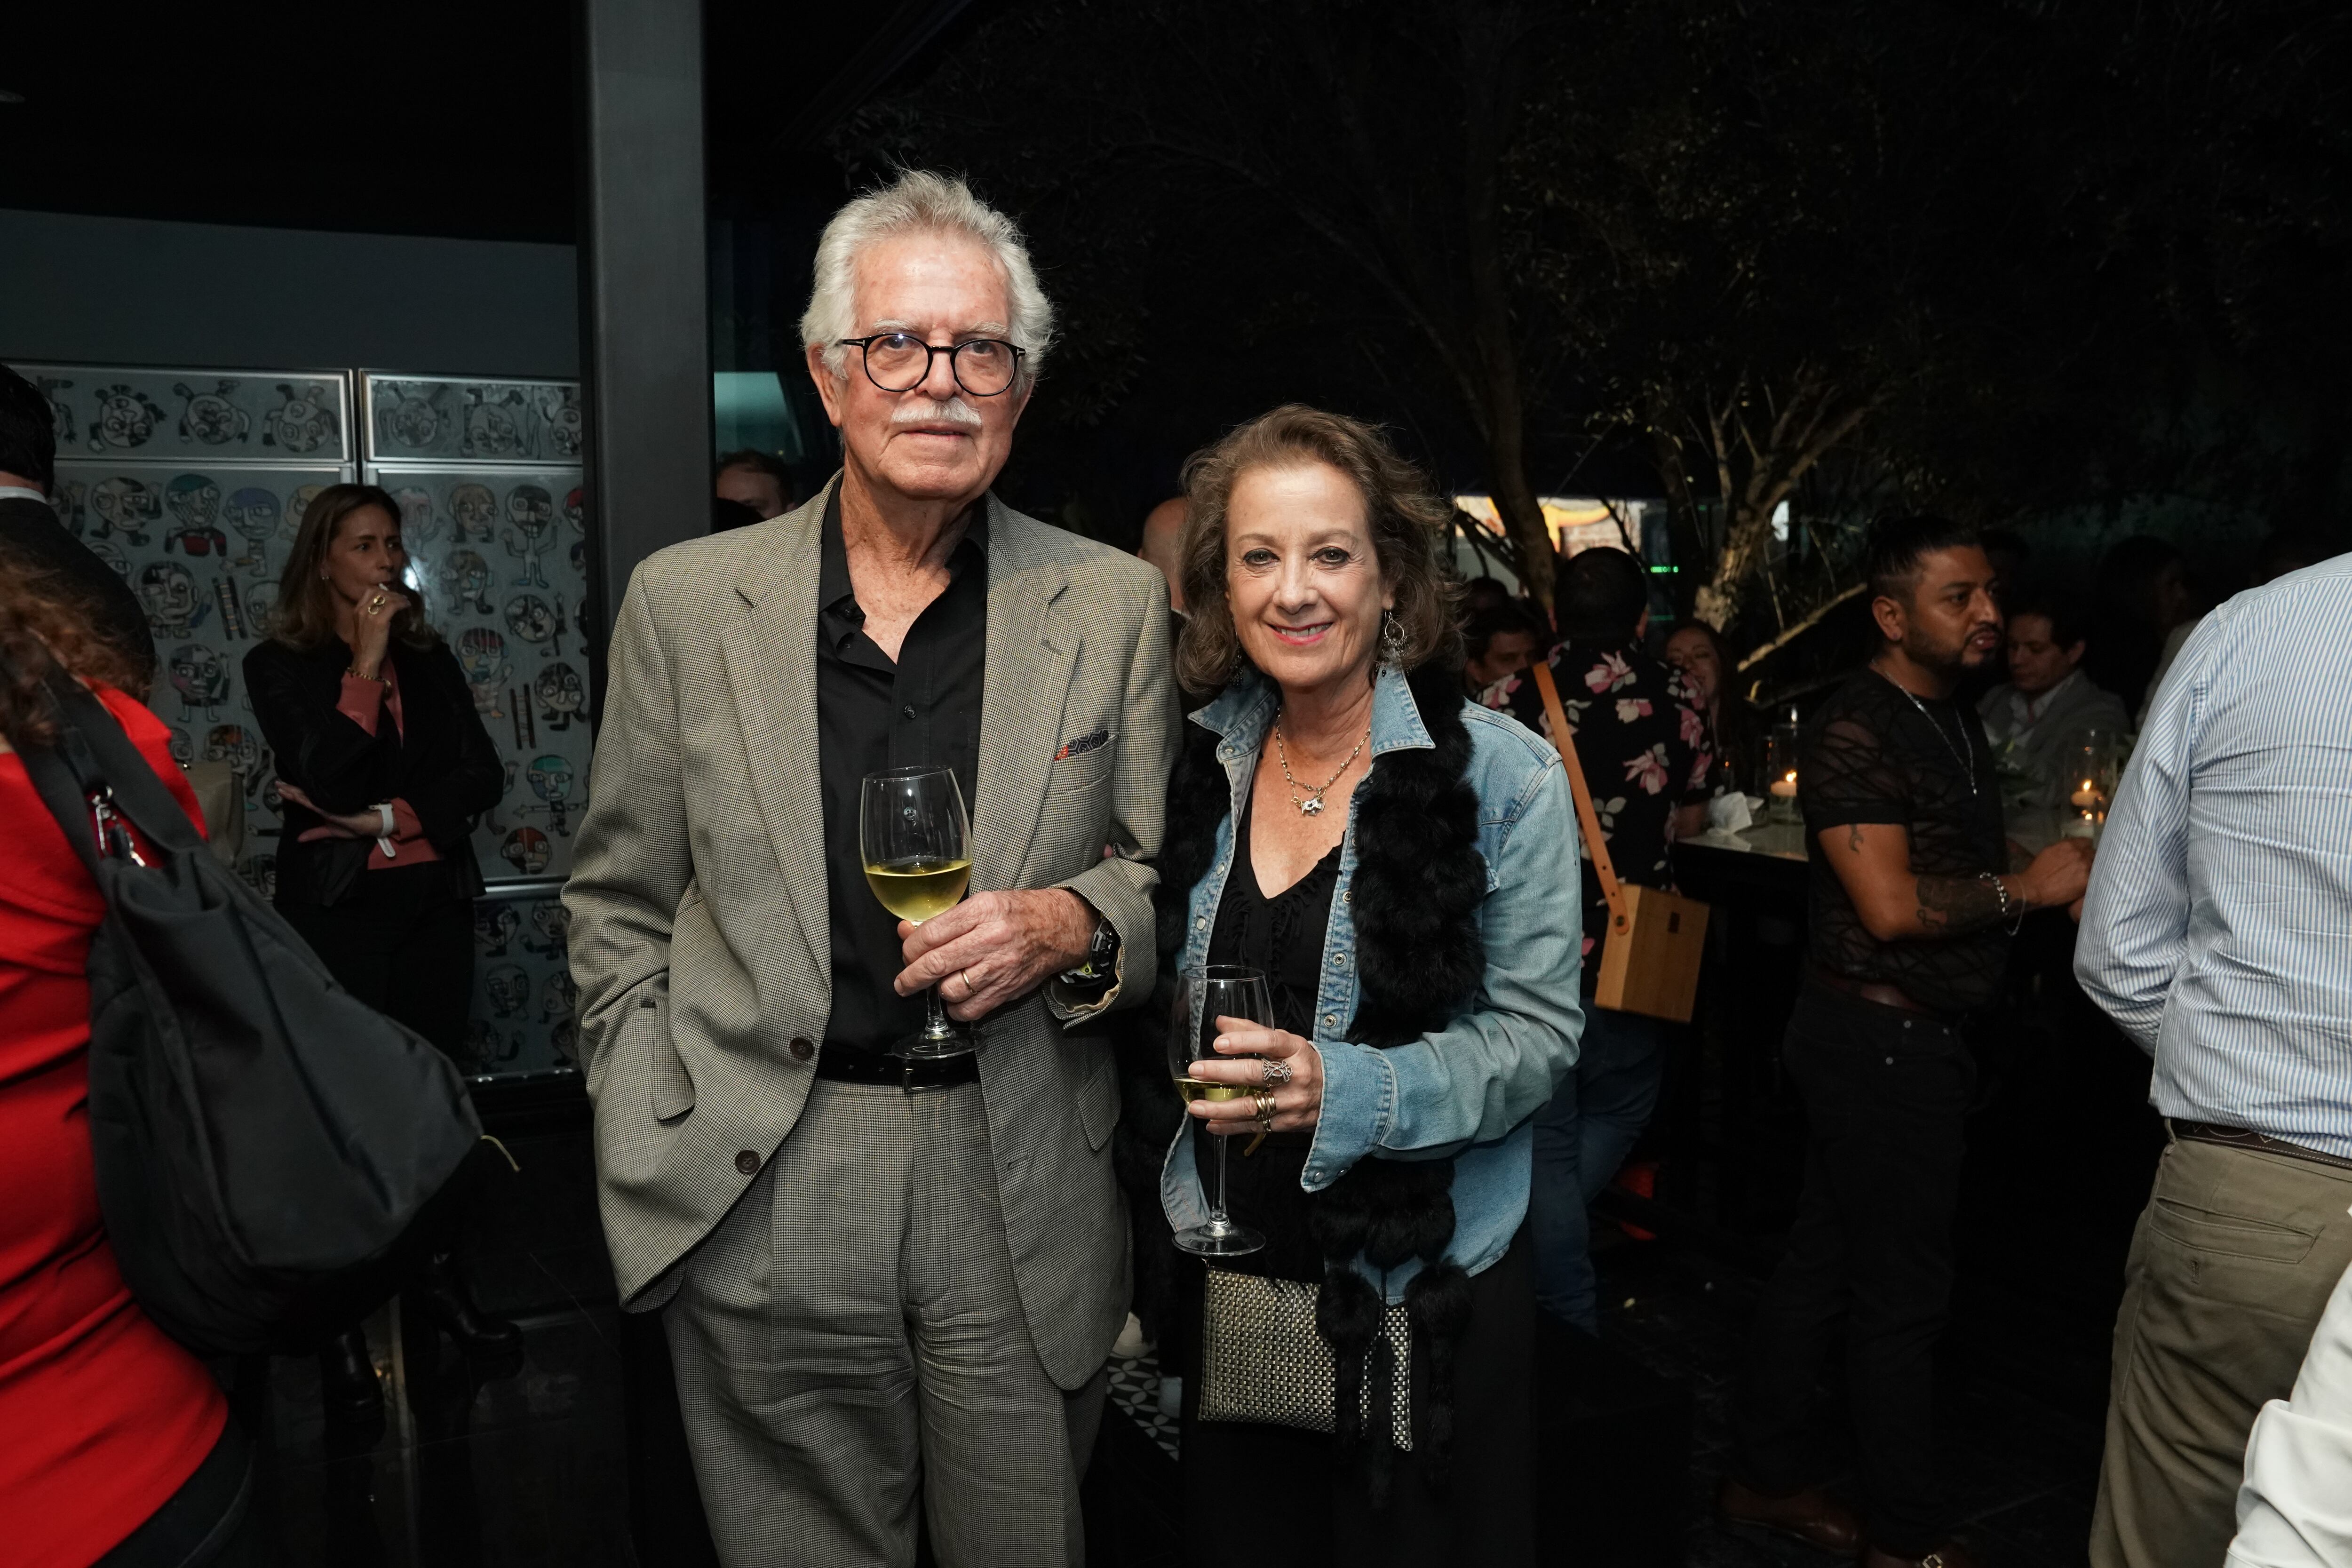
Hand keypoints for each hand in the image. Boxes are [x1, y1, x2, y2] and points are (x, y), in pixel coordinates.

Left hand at [275, 781, 380, 840]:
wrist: (370, 824)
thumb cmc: (353, 826)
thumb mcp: (330, 832)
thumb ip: (315, 833)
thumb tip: (299, 839)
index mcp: (321, 808)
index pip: (303, 799)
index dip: (291, 793)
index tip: (280, 787)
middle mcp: (322, 803)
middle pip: (302, 795)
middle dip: (289, 789)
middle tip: (276, 782)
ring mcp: (326, 804)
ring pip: (306, 796)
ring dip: (293, 791)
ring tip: (281, 785)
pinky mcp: (331, 808)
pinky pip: (315, 803)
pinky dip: (304, 799)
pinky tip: (295, 795)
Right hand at [349, 586, 408, 675]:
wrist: (365, 657)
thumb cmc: (366, 644)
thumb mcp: (363, 625)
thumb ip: (369, 615)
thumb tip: (383, 607)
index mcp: (356, 610)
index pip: (369, 591)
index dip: (382, 590)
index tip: (391, 594)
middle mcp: (362, 610)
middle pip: (379, 592)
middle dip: (392, 593)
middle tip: (401, 597)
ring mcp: (371, 615)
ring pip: (387, 598)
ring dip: (399, 598)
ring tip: (405, 601)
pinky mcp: (381, 621)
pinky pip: (393, 606)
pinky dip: (402, 604)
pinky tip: (407, 606)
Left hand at [894, 889, 1095, 1020]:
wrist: (1060, 928)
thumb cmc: (1018, 913)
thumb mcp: (982, 903)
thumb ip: (944, 920)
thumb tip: (906, 931)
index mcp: (982, 911)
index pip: (931, 934)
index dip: (910, 947)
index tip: (907, 952)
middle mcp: (990, 939)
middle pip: (935, 964)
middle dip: (910, 977)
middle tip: (903, 983)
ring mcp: (999, 967)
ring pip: (949, 990)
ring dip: (936, 990)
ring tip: (938, 983)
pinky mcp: (1006, 989)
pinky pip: (970, 1009)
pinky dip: (956, 1008)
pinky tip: (956, 998)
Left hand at [1186, 1018, 1323, 1135]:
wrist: (1340, 1094)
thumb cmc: (1304, 1063)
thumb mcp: (1286, 1043)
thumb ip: (1253, 1032)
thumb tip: (1221, 1023)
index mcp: (1296, 1050)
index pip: (1270, 1042)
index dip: (1243, 1042)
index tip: (1218, 1043)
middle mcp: (1296, 1076)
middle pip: (1256, 1074)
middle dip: (1222, 1073)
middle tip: (1196, 1071)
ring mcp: (1292, 1102)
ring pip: (1252, 1105)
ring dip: (1220, 1107)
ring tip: (1194, 1106)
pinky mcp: (1288, 1123)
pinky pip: (1255, 1126)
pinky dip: (1231, 1126)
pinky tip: (1211, 1124)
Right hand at [2014, 837, 2092, 910]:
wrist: (2034, 888)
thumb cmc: (2037, 871)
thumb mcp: (2049, 852)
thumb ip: (2063, 848)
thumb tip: (2072, 848)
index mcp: (2069, 845)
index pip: (2086, 841)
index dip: (2085, 848)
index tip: (2083, 852)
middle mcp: (2079, 853)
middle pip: (2093, 852)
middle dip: (2089, 857)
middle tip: (2083, 865)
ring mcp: (2085, 866)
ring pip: (2096, 864)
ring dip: (2091, 868)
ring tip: (2084, 874)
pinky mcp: (2087, 880)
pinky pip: (2094, 877)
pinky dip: (2091, 879)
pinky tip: (2084, 882)